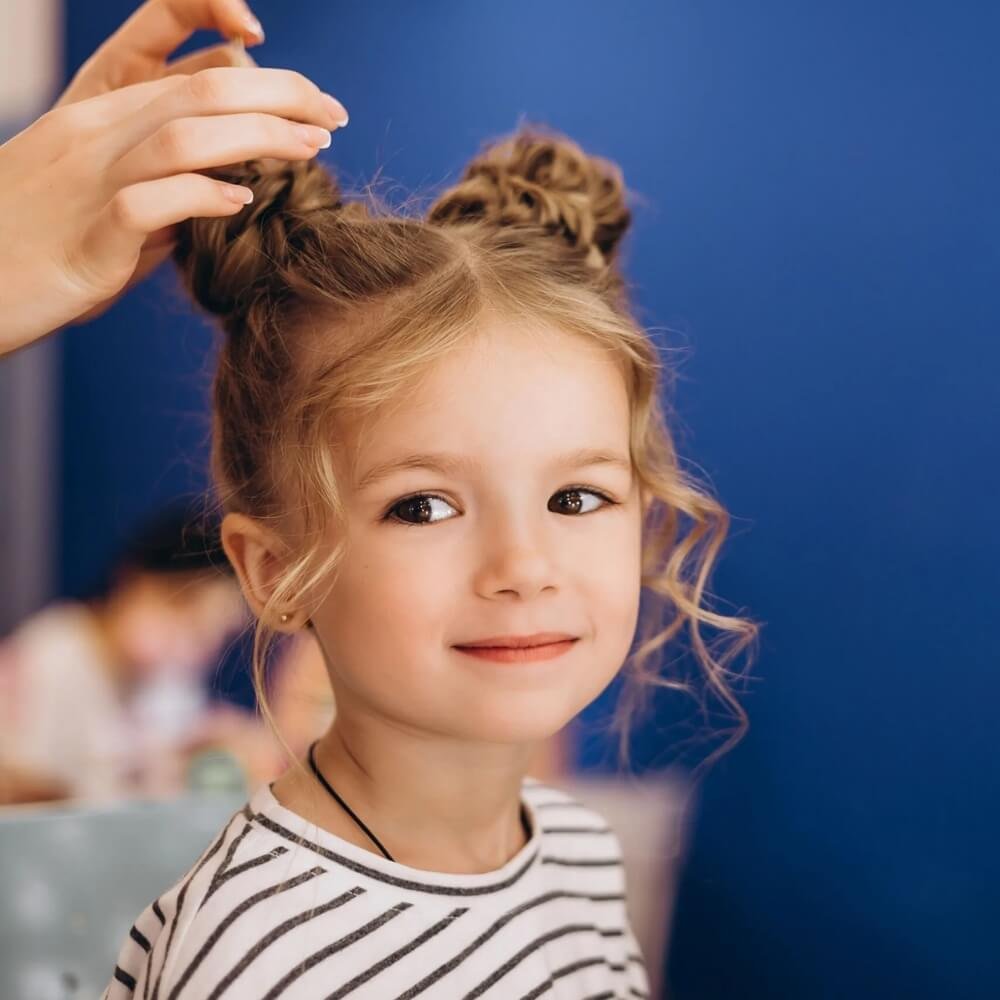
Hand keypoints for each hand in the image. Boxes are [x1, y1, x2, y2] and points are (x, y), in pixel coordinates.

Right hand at [0, 0, 348, 357]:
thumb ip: (164, 181)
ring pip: (184, 133)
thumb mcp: (103, 195)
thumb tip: (230, 187)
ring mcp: (90, 179)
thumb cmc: (42, 244)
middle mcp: (97, 133)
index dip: (258, 70)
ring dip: (260, 138)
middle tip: (334, 115)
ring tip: (311, 150)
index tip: (308, 99)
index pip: (189, 69)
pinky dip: (203, 197)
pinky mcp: (88, 234)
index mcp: (102, 115)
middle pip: (202, 89)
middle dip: (282, 94)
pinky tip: (244, 204)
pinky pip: (149, 202)